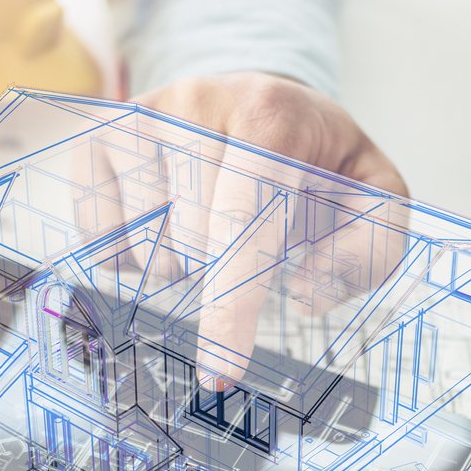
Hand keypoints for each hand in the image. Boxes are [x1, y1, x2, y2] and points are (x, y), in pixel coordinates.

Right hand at [130, 74, 410, 387]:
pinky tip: (165, 221)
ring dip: (179, 265)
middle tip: (250, 239)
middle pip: (192, 245)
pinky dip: (134, 255)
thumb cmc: (317, 163)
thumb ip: (370, 249)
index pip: (242, 221)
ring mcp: (138, 115)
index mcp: (270, 113)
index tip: (221, 369)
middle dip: (221, 274)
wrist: (262, 102)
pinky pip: (100, 240)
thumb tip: (303, 291)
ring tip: (209, 223)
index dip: (231, 302)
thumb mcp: (374, 195)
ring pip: (145, 247)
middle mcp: (194, 101)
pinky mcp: (95, 137)